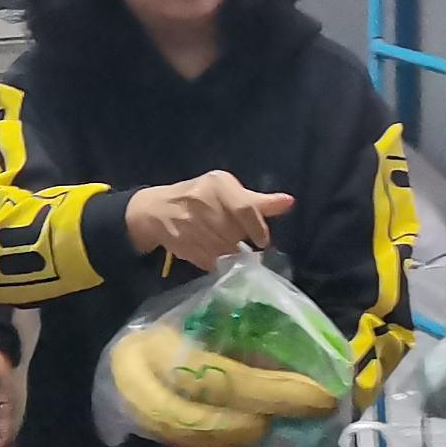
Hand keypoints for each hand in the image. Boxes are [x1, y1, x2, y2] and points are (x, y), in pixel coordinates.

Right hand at [125, 172, 295, 272]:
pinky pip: (208, 260)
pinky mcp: (180, 241)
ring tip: (226, 249)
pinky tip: (213, 255)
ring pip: (222, 249)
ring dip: (229, 255)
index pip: (245, 208)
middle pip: (234, 233)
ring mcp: (188, 222)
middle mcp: (202, 200)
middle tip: (241, 245)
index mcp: (217, 184)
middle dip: (240, 243)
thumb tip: (289, 202)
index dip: (257, 229)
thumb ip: (258, 201)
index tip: (262, 242)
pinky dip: (215, 262)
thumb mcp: (228, 192)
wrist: (156, 209)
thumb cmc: (201, 198)